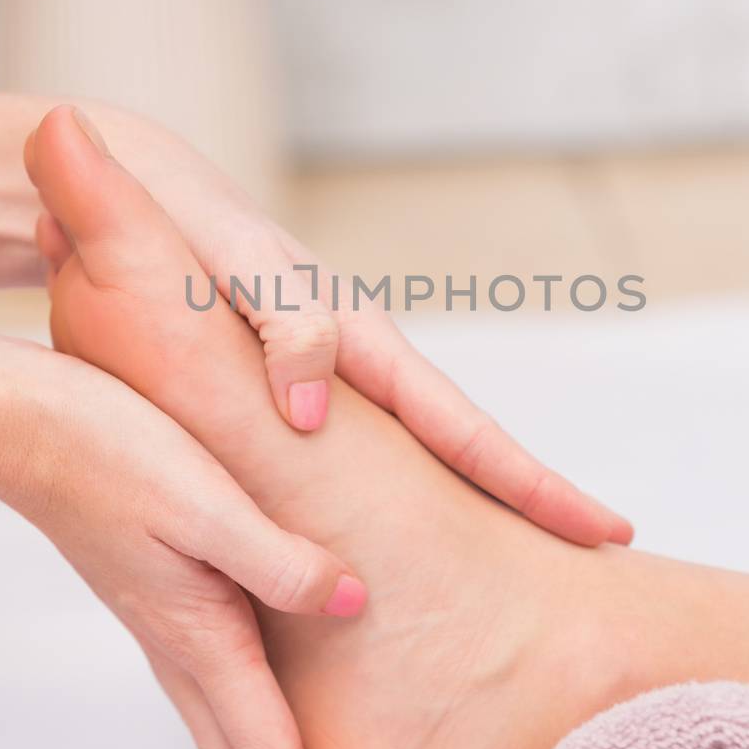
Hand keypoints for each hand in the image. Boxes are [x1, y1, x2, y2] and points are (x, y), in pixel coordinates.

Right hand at [0, 313, 354, 748]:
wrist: (30, 431)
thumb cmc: (116, 455)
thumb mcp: (209, 501)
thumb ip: (280, 558)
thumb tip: (350, 601)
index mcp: (202, 634)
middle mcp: (181, 647)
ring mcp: (162, 629)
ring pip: (219, 736)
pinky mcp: (156, 601)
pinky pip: (207, 695)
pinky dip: (236, 737)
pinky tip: (248, 721)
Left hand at [38, 107, 633, 547]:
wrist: (143, 195)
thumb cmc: (187, 231)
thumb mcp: (236, 276)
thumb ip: (284, 334)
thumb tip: (314, 418)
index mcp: (361, 342)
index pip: (465, 430)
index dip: (532, 484)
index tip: (604, 532)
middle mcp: (365, 362)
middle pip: (466, 443)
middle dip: (535, 496)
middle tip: (605, 548)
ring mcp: (340, 374)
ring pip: (422, 448)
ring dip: (481, 494)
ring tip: (530, 552)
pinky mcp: (300, 382)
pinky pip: (370, 446)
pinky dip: (412, 482)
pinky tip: (409, 521)